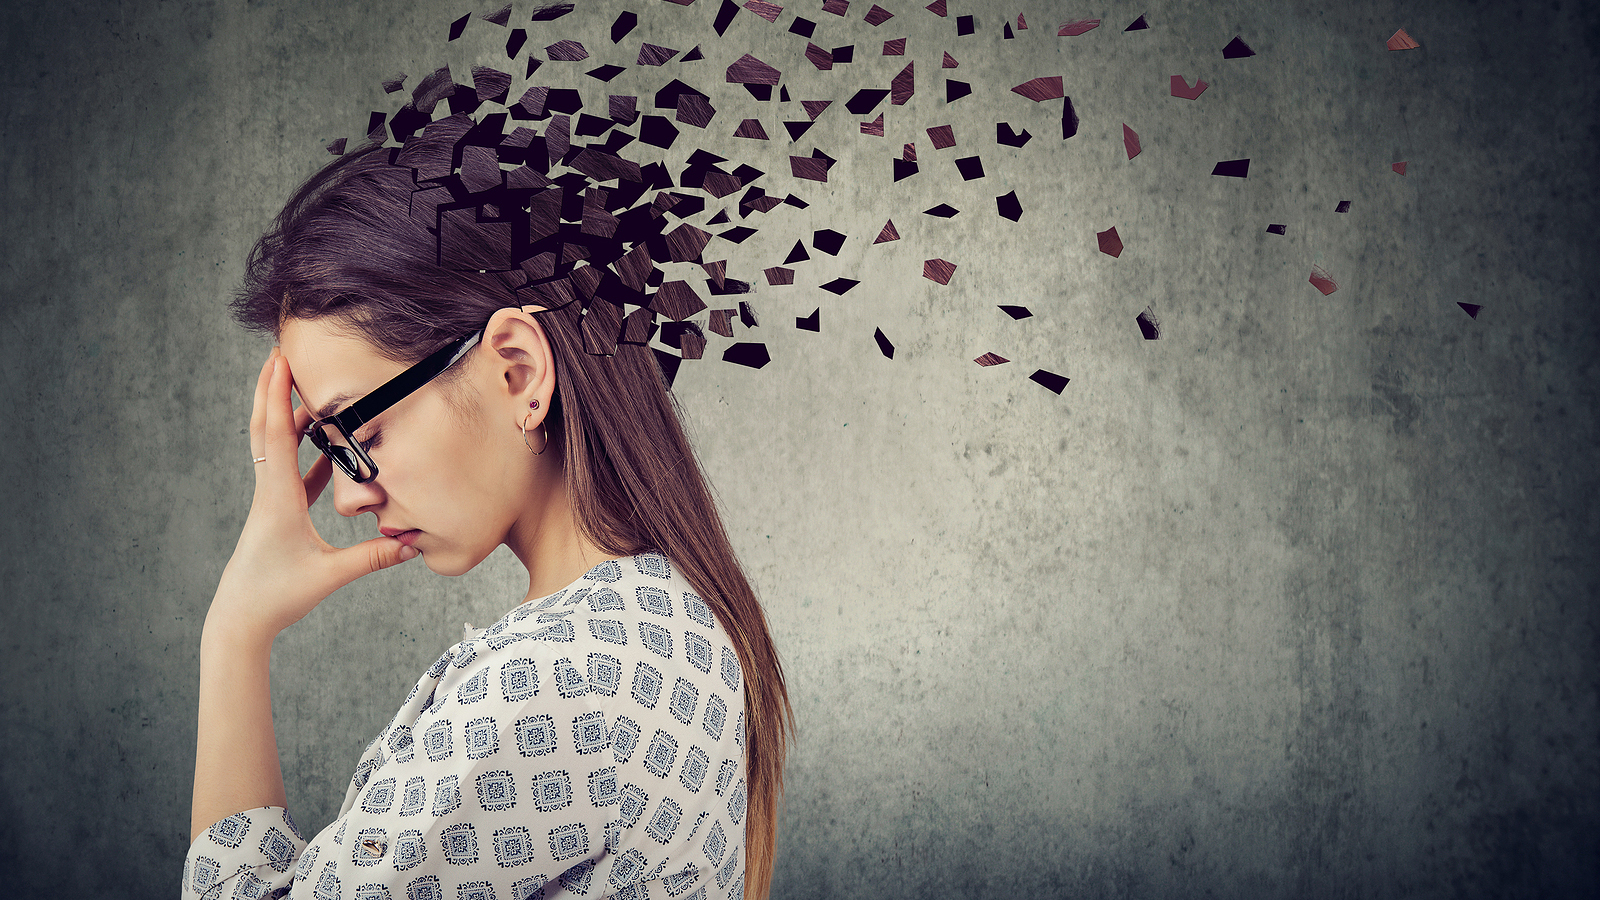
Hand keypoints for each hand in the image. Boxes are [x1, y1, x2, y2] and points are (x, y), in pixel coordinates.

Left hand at [207, 348, 415, 640]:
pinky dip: (303, 451)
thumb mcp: (329, 575)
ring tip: (302, 386)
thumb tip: (411, 544)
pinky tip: (323, 445)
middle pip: (265, 429)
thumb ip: (372, 557)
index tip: (280, 360)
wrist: (240, 619)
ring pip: (274, 447)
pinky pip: (289, 472)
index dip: (279, 396)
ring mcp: (271, 501)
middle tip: (278, 352)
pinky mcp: (277, 513)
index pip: (277, 435)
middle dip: (270, 389)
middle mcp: (269, 492)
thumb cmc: (276, 596)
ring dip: (285, 415)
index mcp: (278, 498)